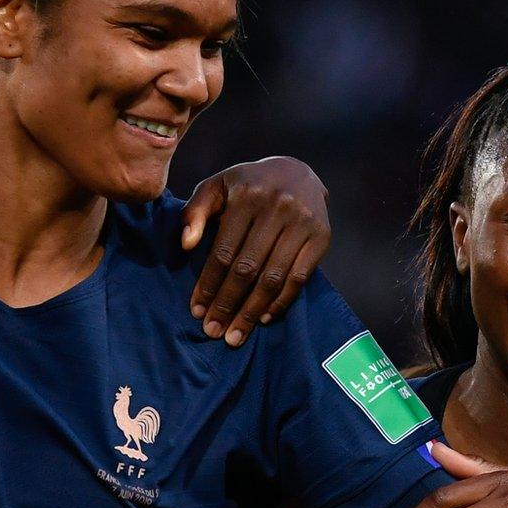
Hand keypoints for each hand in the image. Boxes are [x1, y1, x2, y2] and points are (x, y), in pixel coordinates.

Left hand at [181, 155, 330, 346]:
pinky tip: (264, 318)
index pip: (223, 251)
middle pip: (248, 268)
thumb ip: (196, 212)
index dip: (209, 285)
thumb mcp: (217, 187)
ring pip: (273, 277)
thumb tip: (186, 245)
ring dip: (252, 311)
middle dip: (228, 304)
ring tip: (236, 335)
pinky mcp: (322, 236)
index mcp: (247, 195)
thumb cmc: (247, 185)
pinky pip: (299, 278)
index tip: (197, 310)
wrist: (297, 172)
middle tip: (214, 331)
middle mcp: (278, 207)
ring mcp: (303, 223)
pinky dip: (281, 302)